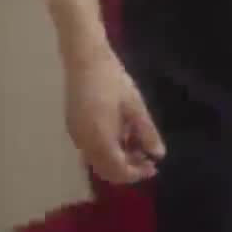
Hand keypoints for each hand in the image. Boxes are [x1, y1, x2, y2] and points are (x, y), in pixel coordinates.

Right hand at [64, 43, 164, 185]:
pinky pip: (90, 148)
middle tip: (146, 159)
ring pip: (97, 161)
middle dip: (127, 170)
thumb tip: (159, 155)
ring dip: (117, 160)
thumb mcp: (135, 106)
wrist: (84, 58)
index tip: (153, 166)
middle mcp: (84, 142)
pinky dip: (106, 150)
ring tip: (136, 144)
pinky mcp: (72, 126)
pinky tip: (120, 134)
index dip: (137, 173)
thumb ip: (147, 133)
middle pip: (106, 170)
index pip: (118, 170)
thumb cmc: (112, 79)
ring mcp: (76, 135)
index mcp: (101, 138)